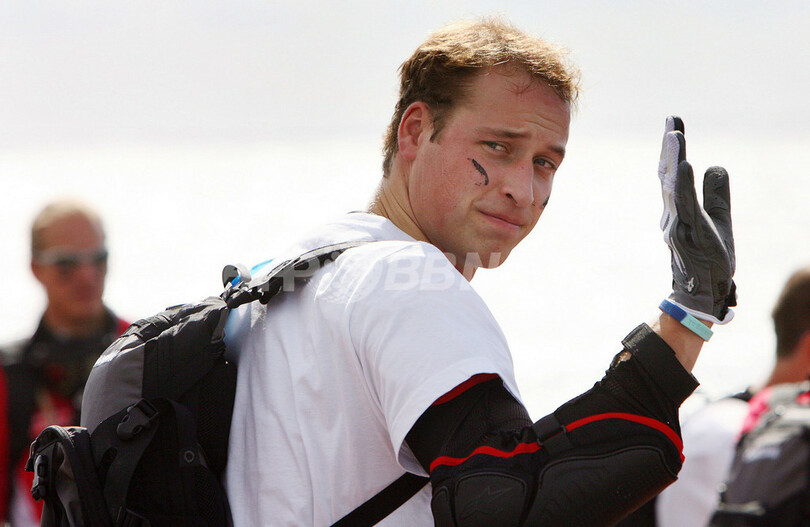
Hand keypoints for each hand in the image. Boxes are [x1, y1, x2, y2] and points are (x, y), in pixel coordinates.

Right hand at [659, 116, 735, 323]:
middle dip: (670, 148)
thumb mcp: (718, 220)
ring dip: (674, 159)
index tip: (673, 123)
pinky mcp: (688, 234)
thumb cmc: (708, 260)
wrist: (704, 293)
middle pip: (668, 175)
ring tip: (675, 135)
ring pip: (673, 186)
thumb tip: (715, 166)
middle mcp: (672, 215)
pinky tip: (684, 165)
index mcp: (678, 210)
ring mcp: (678, 224)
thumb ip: (715, 194)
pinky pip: (684, 205)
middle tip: (672, 121)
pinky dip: (682, 185)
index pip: (672, 173)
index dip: (672, 149)